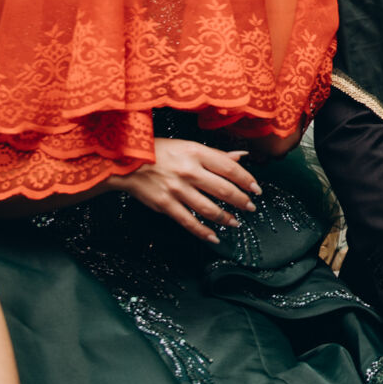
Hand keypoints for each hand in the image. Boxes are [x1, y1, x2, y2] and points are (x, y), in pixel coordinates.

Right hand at [111, 137, 259, 241]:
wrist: (126, 162)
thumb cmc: (161, 152)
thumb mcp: (189, 146)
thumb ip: (216, 154)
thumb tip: (242, 156)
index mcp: (196, 153)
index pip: (230, 168)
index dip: (247, 180)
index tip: (256, 189)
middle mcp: (188, 171)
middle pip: (223, 189)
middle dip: (241, 201)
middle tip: (251, 207)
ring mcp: (176, 189)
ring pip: (209, 208)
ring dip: (226, 218)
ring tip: (236, 223)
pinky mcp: (165, 205)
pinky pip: (189, 222)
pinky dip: (203, 232)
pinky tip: (214, 237)